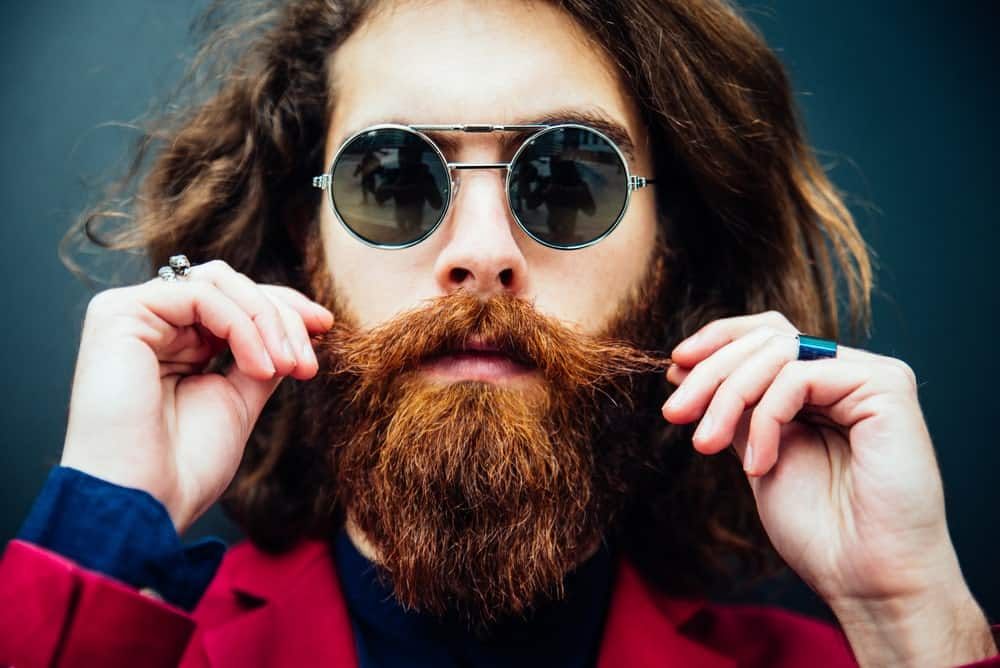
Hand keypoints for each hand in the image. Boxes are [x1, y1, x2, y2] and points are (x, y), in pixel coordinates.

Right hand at [60, 260, 333, 533]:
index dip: (282, 308)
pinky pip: (202, 296)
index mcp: (172, 344)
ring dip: (268, 321)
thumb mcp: (238, 399)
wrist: (143, 504)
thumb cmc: (183, 466)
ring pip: (220, 283)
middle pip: (231, 286)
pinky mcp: (118, 313)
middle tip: (309, 361)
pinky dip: (243, 327)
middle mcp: (149, 323)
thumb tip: (296, 324)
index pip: (233, 302)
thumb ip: (260, 357)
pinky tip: (261, 369)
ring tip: (290, 368)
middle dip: (282, 314)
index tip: (326, 328)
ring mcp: (130, 315)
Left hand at [661, 311, 995, 665]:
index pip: (768, 334)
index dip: (719, 340)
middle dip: (711, 373)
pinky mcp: (887, 387)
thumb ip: (735, 409)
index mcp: (824, 385)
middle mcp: (850, 372)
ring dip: (728, 396)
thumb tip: (684, 367)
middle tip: (674, 414)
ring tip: (706, 445)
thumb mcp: (756, 453)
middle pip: (767, 339)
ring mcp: (870, 376)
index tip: (674, 368)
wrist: (865, 578)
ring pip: (779, 352)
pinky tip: (758, 465)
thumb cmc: (819, 528)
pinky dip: (765, 416)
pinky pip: (800, 377)